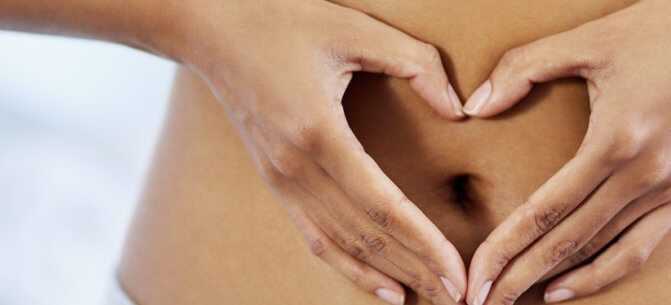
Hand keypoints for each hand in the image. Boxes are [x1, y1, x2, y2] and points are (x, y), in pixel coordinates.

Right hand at [168, 1, 465, 303]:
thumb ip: (416, 63)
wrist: (210, 27)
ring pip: (340, 245)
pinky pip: (315, 236)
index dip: (423, 243)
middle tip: (459, 295)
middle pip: (364, 236)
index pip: (381, 206)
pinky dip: (350, 267)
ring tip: (429, 296)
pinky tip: (383, 286)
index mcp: (317, 132)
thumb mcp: (355, 27)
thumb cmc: (284, 20)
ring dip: (387, 275)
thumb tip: (458, 110)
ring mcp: (279, 179)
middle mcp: (294, 167)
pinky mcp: (275, 181)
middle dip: (415, 269)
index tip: (457, 270)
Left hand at [460, 1, 670, 303]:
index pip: (546, 210)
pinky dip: (604, 272)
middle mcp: (645, 175)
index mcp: (615, 140)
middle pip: (568, 242)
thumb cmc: (663, 29)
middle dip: (519, 276)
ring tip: (516, 299)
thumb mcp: (587, 39)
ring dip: (556, 280)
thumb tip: (474, 104)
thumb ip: (523, 67)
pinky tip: (568, 285)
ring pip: (604, 252)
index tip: (476, 275)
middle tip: (479, 301)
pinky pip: (641, 247)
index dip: (505, 247)